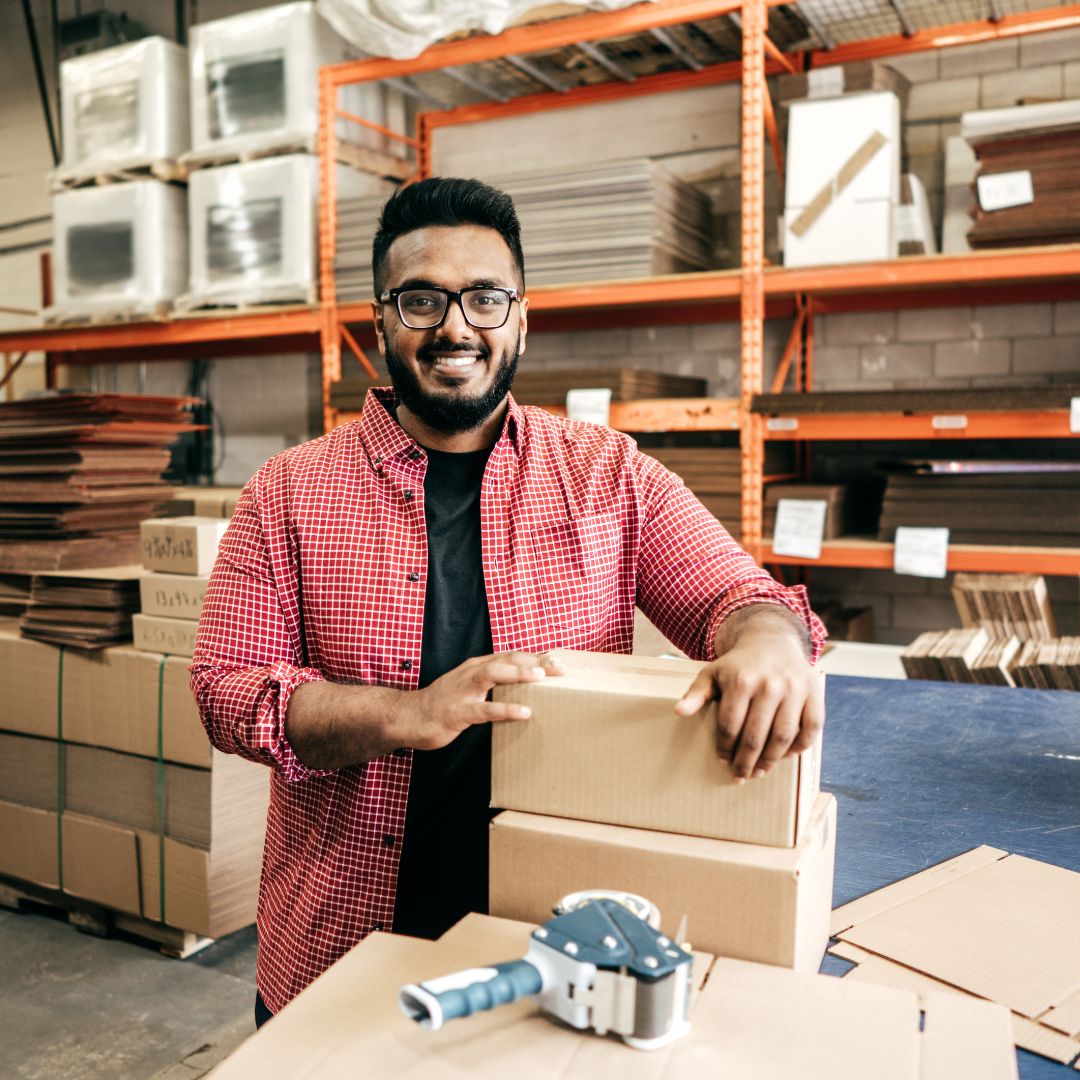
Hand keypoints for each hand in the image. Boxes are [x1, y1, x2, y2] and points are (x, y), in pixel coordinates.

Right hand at [395, 652, 563, 750]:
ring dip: (518, 674)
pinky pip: (484, 709)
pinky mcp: (456, 712)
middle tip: (559, 667)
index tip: (559, 660)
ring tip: (541, 678)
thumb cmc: (445, 703)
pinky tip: (523, 712)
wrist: (408, 717)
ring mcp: (462, 691)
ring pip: (493, 674)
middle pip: (506, 659)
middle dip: (534, 662)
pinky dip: (505, 709)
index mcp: (477, 666)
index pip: (511, 656)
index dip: (535, 657)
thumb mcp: (470, 687)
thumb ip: (493, 684)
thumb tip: (524, 686)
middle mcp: (471, 673)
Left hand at [674, 619, 823, 781]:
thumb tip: (679, 712)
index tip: (723, 761)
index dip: (725, 748)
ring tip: (760, 771)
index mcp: (742, 681)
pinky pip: (811, 728)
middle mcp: (770, 685)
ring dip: (771, 760)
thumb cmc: (738, 665)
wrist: (771, 641)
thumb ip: (696, 694)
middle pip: (756, 736)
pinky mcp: (814, 692)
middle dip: (746, 762)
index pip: (731, 726)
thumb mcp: (712, 673)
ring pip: (784, 736)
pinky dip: (800, 746)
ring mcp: (795, 689)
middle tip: (741, 776)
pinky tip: (786, 755)